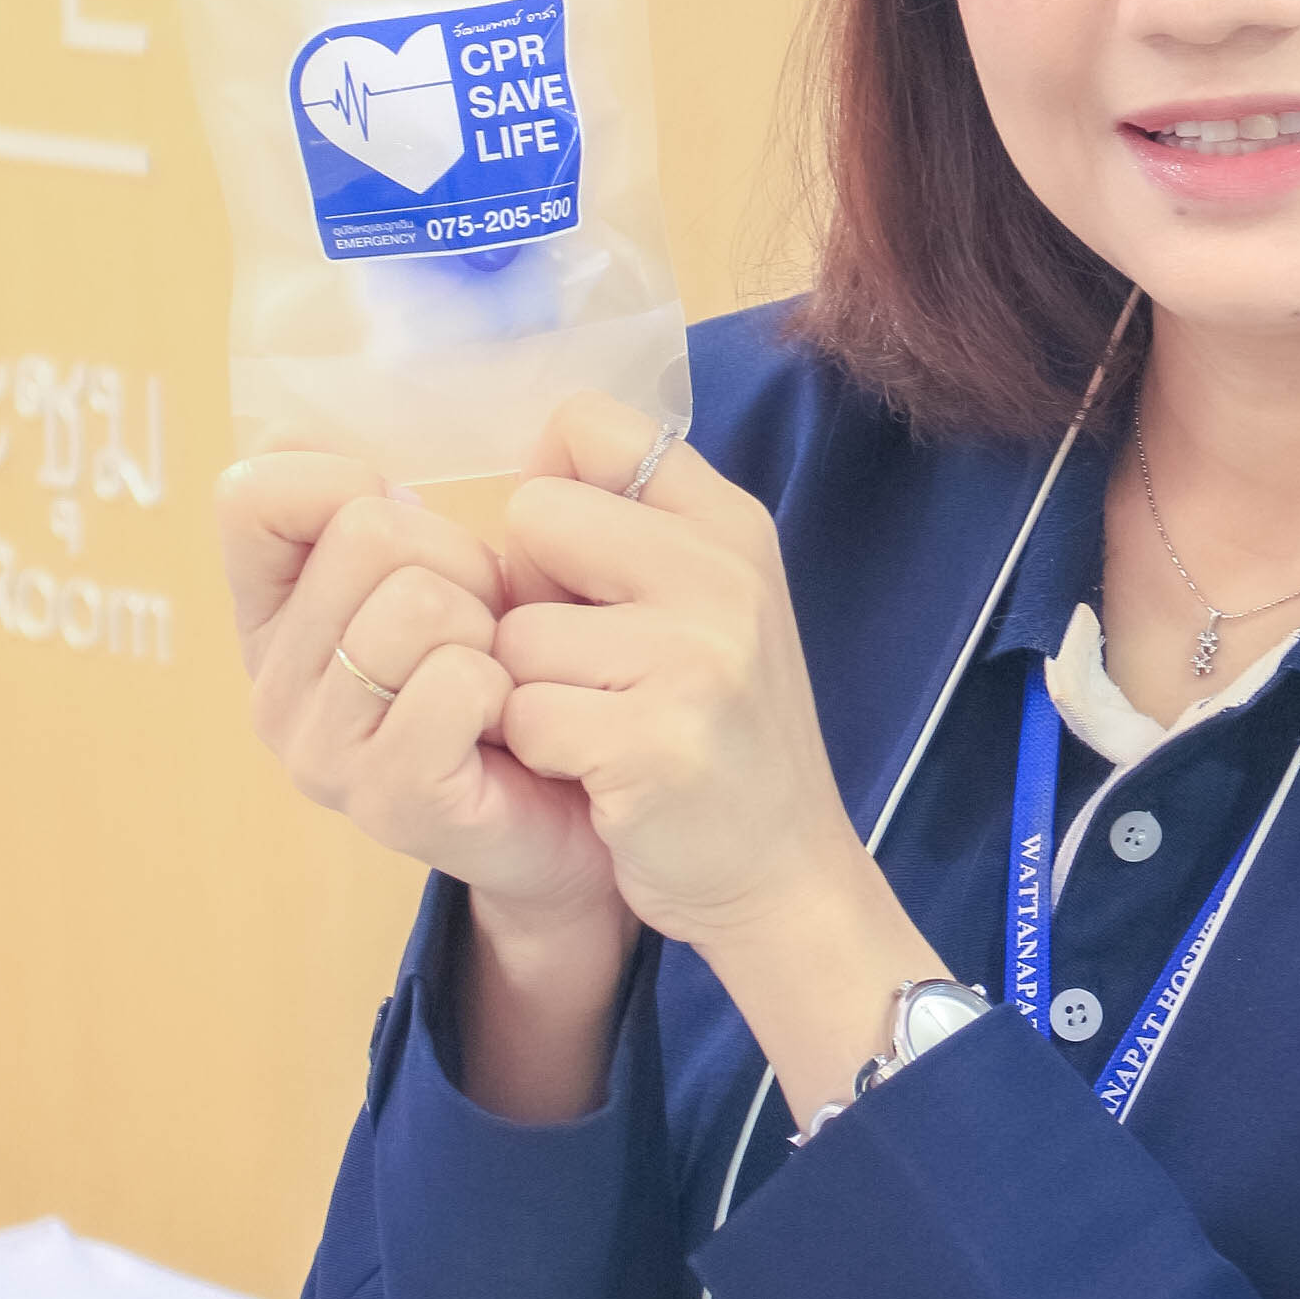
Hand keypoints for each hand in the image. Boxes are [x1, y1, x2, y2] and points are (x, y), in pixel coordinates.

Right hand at [217, 453, 618, 938]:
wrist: (571, 807)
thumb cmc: (507, 667)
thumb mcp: (437, 565)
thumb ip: (367, 499)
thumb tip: (313, 442)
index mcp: (270, 616)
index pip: (254, 494)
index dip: (346, 483)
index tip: (407, 529)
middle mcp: (274, 688)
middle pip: (366, 533)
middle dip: (457, 557)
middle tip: (481, 621)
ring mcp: (322, 753)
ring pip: (417, 602)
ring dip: (487, 622)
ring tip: (495, 671)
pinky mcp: (390, 799)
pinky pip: (457, 680)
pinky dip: (504, 683)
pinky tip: (505, 719)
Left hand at [494, 396, 946, 1122]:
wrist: (785, 873)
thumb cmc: (720, 732)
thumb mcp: (706, 607)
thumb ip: (627, 536)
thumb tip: (524, 468)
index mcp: (731, 525)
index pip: (591, 424)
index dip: (551, 490)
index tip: (571, 563)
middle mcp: (723, 573)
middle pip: (534, 518)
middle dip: (527, 597)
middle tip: (580, 664)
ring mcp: (695, 656)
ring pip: (514, 633)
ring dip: (527, 690)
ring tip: (594, 728)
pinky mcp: (653, 741)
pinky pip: (523, 715)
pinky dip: (538, 754)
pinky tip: (594, 775)